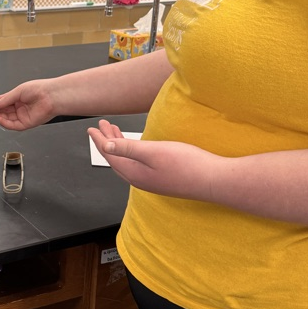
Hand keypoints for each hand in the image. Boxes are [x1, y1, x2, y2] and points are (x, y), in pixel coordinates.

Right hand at [0, 80, 56, 129]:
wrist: (50, 96)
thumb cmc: (39, 90)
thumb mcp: (18, 91)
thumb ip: (5, 99)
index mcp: (19, 98)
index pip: (4, 102)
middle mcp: (21, 107)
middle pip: (4, 111)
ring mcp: (23, 116)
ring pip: (7, 119)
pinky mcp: (26, 123)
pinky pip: (13, 125)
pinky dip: (4, 122)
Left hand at [87, 119, 222, 201]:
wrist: (215, 180)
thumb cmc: (188, 165)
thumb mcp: (154, 152)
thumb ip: (128, 149)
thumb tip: (106, 147)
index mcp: (135, 174)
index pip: (110, 155)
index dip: (100, 140)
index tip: (92, 128)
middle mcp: (141, 180)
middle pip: (116, 159)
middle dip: (107, 142)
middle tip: (101, 127)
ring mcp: (152, 181)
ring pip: (128, 162)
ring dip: (119, 146)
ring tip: (114, 132)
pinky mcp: (163, 179)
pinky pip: (138, 165)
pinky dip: (132, 153)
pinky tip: (136, 147)